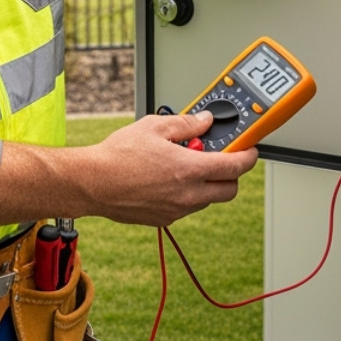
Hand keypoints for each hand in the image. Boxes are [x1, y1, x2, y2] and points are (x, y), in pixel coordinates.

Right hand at [79, 112, 258, 226]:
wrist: (92, 183)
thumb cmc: (117, 155)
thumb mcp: (155, 126)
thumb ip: (186, 124)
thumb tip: (204, 122)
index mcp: (190, 169)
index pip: (236, 167)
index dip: (248, 157)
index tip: (249, 150)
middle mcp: (188, 194)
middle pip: (229, 190)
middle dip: (230, 174)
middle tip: (217, 158)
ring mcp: (176, 210)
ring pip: (208, 199)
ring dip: (207, 184)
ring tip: (183, 165)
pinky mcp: (163, 219)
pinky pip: (187, 207)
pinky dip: (187, 194)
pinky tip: (167, 179)